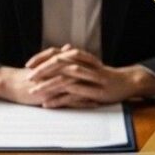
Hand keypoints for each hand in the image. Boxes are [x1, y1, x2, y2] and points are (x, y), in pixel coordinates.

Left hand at [25, 46, 154, 107]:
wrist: (127, 82)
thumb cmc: (106, 75)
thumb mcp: (89, 65)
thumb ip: (74, 59)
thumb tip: (62, 50)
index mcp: (81, 57)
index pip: (56, 53)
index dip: (41, 58)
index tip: (28, 64)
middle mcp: (83, 65)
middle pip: (58, 64)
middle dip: (40, 71)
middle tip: (27, 78)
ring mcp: (88, 78)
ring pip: (64, 79)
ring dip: (46, 85)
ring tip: (33, 92)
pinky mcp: (92, 92)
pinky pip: (72, 95)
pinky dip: (58, 99)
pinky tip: (47, 104)